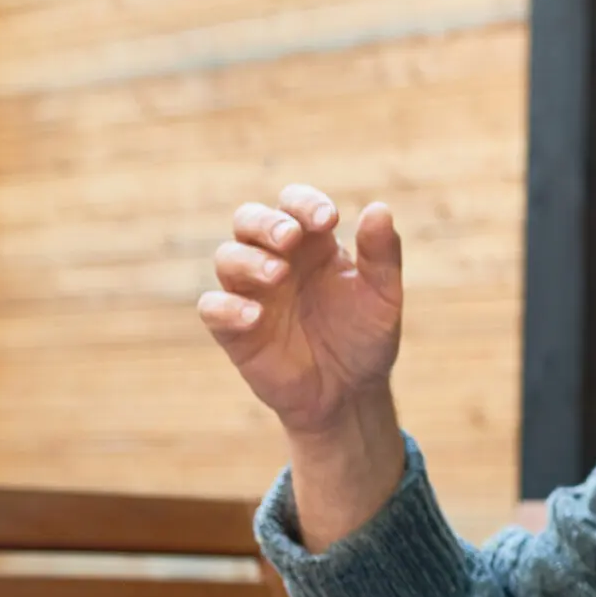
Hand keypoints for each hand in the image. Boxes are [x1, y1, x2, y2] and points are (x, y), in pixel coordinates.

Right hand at [198, 185, 408, 548]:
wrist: (350, 392)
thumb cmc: (364, 336)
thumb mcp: (383, 295)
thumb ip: (382, 254)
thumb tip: (379, 208)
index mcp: (313, 244)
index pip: (295, 204)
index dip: (305, 204)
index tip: (328, 220)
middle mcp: (277, 260)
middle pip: (249, 219)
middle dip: (266, 222)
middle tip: (290, 238)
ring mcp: (252, 292)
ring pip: (228, 257)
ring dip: (249, 260)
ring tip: (278, 275)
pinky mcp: (234, 329)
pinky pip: (213, 307)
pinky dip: (227, 306)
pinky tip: (254, 315)